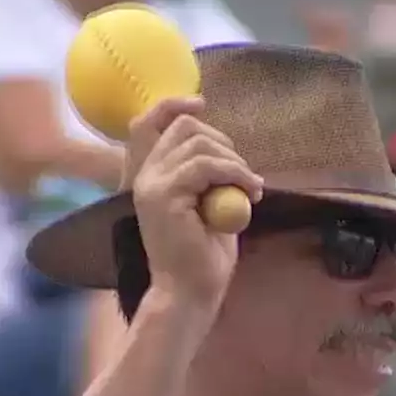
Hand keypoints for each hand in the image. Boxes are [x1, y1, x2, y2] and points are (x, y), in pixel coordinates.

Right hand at [124, 97, 263, 310]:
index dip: (174, 105)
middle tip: (244, 175)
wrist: (189, 292)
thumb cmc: (202, 257)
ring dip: (236, 163)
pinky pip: (207, 166)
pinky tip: (251, 192)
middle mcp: (145, 176)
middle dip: (223, 142)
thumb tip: (225, 150)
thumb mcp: (207, 205)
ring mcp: (152, 185)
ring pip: (200, 145)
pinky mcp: (165, 196)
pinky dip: (236, 173)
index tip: (202, 104)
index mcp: (149, 176)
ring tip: (251, 189)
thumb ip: (205, 176)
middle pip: (185, 127)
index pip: (147, 122)